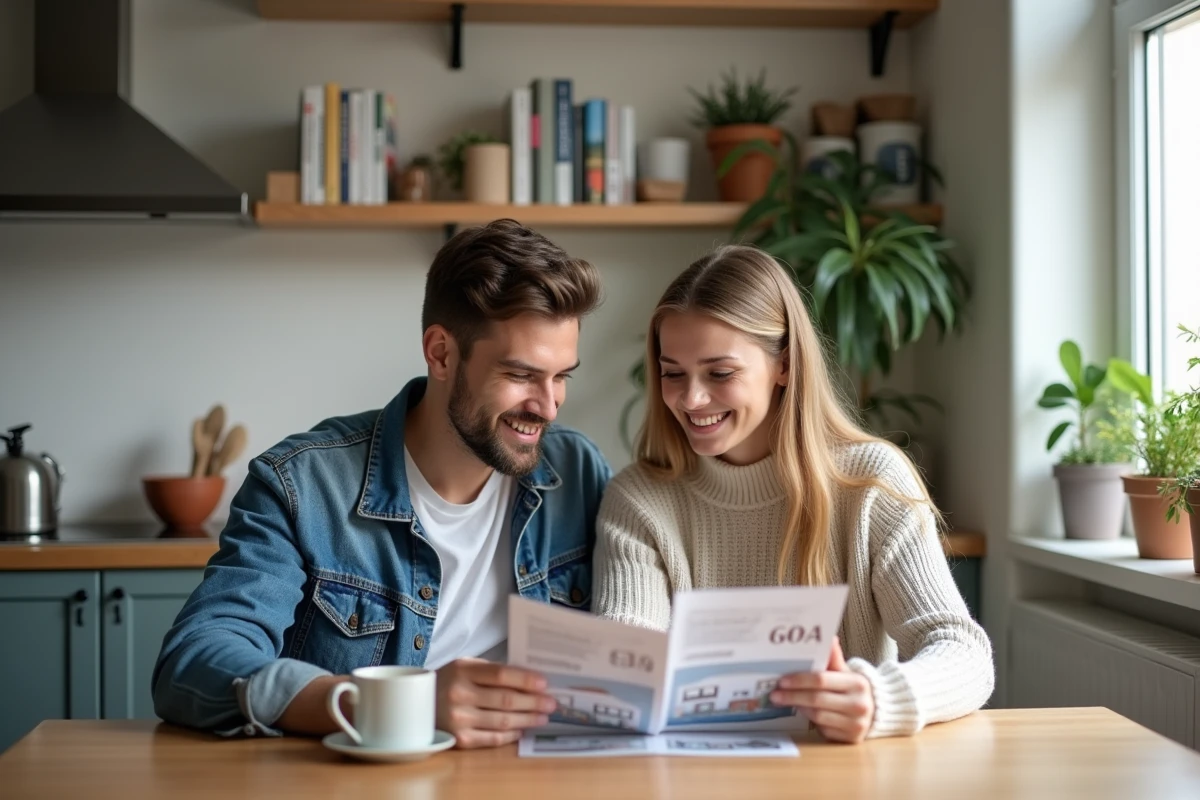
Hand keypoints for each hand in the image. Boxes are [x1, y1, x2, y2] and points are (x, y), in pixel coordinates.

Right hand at [436, 658, 556, 748]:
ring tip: (543, 716)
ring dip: (527, 719)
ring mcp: (459, 720)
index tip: (544, 683)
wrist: (417, 706)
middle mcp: (460, 695)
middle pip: (505, 700)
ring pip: (503, 721)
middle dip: (533, 702)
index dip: (525, 680)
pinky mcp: (460, 739)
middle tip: (551, 702)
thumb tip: (528, 679)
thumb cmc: (448, 682)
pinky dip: (511, 734)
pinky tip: (523, 729)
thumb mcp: (464, 666)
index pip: (501, 675)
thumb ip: (492, 670)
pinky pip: (493, 738)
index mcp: (462, 671)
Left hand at [771, 638, 874, 743]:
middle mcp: (859, 705)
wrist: (875, 711)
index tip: (782, 680)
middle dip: (792, 696)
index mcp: (857, 683)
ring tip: (784, 701)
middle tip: (775, 694)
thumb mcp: (845, 672)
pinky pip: (824, 730)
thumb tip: (829, 638)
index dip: (799, 680)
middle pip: (817, 700)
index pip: (821, 680)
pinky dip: (811, 722)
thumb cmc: (853, 689)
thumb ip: (834, 658)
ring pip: (817, 716)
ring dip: (799, 708)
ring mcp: (856, 724)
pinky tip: (803, 713)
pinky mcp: (851, 739)